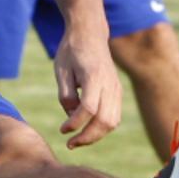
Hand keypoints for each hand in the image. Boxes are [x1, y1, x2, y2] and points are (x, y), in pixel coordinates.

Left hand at [53, 25, 120, 148]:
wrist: (90, 34)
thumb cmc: (71, 51)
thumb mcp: (61, 70)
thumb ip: (66, 95)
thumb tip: (72, 117)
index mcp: (94, 76)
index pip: (88, 109)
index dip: (75, 123)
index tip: (62, 130)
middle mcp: (109, 84)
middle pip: (104, 120)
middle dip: (87, 137)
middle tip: (70, 143)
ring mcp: (116, 89)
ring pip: (112, 122)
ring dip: (95, 136)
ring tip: (77, 140)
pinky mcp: (117, 92)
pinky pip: (114, 117)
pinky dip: (102, 128)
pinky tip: (87, 130)